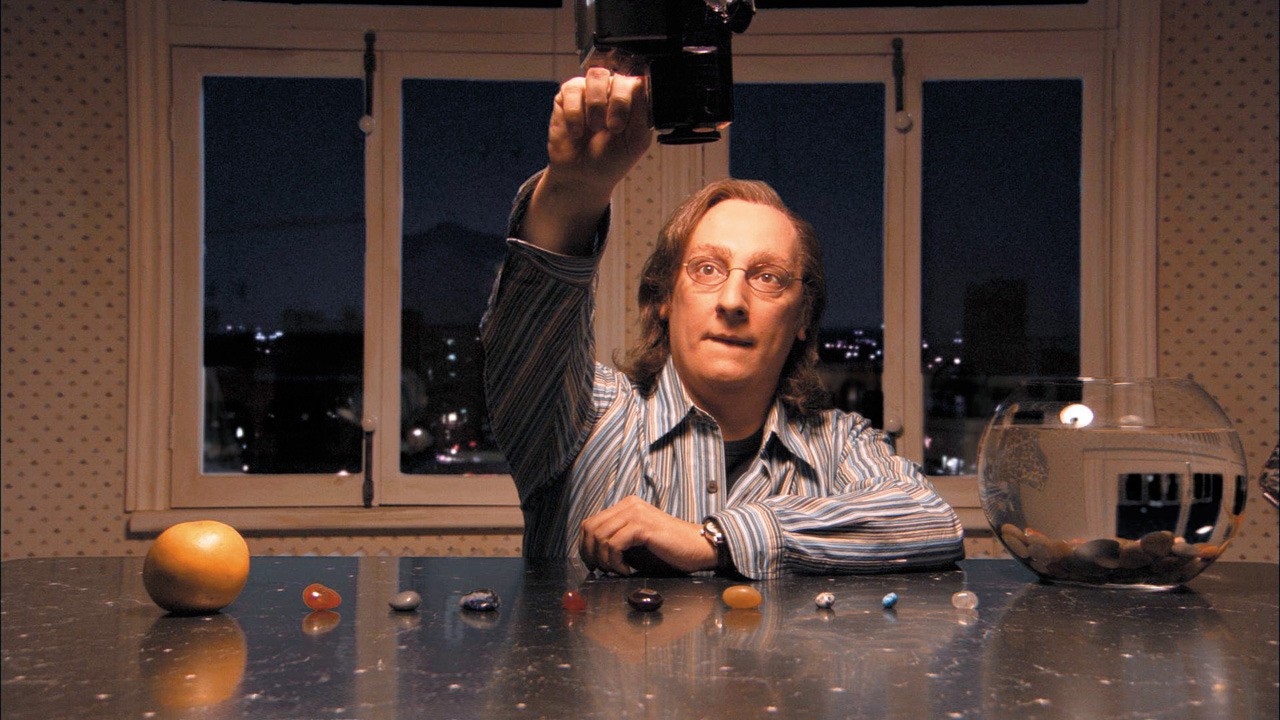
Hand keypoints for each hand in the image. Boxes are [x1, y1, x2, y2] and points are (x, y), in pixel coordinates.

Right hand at [523, 69, 651, 255]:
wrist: (582, 177)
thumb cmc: (611, 160)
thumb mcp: (636, 141)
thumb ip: (644, 112)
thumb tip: (641, 83)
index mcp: (633, 100)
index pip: (638, 82)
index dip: (632, 99)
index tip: (626, 123)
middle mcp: (613, 91)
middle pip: (619, 76)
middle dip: (618, 103)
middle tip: (613, 128)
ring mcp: (590, 91)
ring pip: (596, 75)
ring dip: (596, 104)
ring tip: (594, 127)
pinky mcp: (567, 96)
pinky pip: (572, 89)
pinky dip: (575, 113)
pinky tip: (576, 131)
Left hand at [578, 496, 717, 575]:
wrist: (698, 547)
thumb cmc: (669, 548)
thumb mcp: (637, 541)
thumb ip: (617, 540)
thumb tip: (592, 554)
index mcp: (626, 506)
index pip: (590, 522)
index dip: (584, 546)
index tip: (591, 564)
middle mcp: (629, 505)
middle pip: (591, 528)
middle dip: (590, 554)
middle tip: (601, 570)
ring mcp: (635, 513)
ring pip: (601, 537)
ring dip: (605, 560)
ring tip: (618, 570)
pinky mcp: (642, 526)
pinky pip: (614, 544)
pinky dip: (616, 562)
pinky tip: (627, 570)